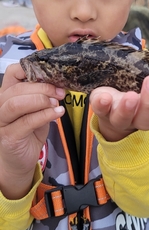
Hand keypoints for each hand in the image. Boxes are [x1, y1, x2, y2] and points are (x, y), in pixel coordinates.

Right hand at [0, 63, 64, 198]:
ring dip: (41, 100)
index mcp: (7, 93)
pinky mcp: (8, 136)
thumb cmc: (28, 132)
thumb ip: (43, 96)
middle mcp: (0, 105)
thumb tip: (60, 82)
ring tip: (57, 103)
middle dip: (43, 88)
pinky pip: (26, 121)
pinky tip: (57, 113)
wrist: (19, 161)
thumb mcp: (37, 110)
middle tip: (61, 92)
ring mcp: (1, 121)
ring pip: (17, 103)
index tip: (51, 75)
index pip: (13, 72)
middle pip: (18, 88)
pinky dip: (44, 115)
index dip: (31, 69)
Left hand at [90, 67, 148, 141]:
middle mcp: (136, 119)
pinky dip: (102, 104)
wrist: (113, 100)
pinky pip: (99, 110)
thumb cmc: (140, 91)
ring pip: (123, 119)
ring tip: (131, 95)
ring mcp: (117, 116)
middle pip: (146, 121)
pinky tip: (105, 97)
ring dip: (128, 108)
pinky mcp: (101, 108)